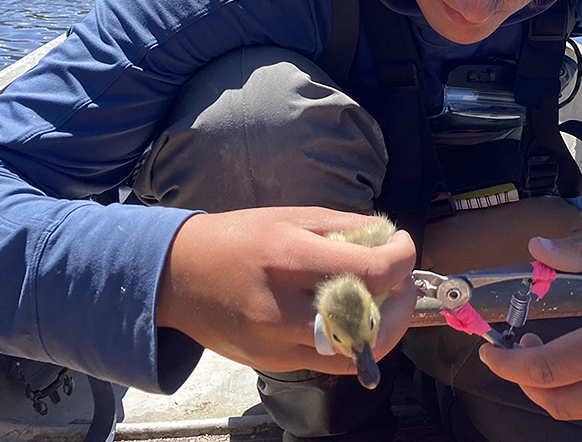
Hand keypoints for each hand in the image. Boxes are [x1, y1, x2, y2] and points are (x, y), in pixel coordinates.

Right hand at [156, 206, 416, 373]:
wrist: (178, 276)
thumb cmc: (238, 237)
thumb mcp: (292, 215)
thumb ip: (345, 228)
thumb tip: (389, 240)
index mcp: (289, 259)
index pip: (369, 272)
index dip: (402, 259)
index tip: (403, 246)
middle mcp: (284, 308)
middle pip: (370, 324)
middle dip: (402, 303)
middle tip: (402, 282)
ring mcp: (277, 344)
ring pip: (356, 354)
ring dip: (384, 330)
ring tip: (384, 304)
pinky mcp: (273, 365)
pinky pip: (330, 362)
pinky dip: (353, 343)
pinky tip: (354, 319)